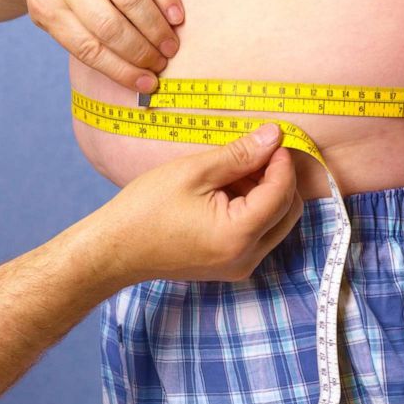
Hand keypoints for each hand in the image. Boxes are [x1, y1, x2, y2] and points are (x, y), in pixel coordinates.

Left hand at [18, 0, 183, 92]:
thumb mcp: (56, 18)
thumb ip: (87, 43)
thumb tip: (137, 78)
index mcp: (47, 5)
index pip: (89, 48)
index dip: (122, 70)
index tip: (147, 83)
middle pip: (111, 25)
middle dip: (141, 51)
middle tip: (161, 64)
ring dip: (156, 28)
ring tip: (170, 46)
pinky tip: (176, 17)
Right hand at [97, 124, 302, 282]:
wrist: (116, 249)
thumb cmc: (146, 209)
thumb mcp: (194, 171)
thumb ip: (240, 154)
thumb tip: (274, 136)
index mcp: (238, 235)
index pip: (281, 194)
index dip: (282, 162)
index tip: (273, 138)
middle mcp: (246, 258)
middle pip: (287, 212)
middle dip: (279, 179)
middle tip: (258, 151)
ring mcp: (239, 266)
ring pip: (276, 224)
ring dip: (266, 193)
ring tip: (235, 169)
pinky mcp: (230, 267)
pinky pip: (257, 235)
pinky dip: (253, 210)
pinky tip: (227, 190)